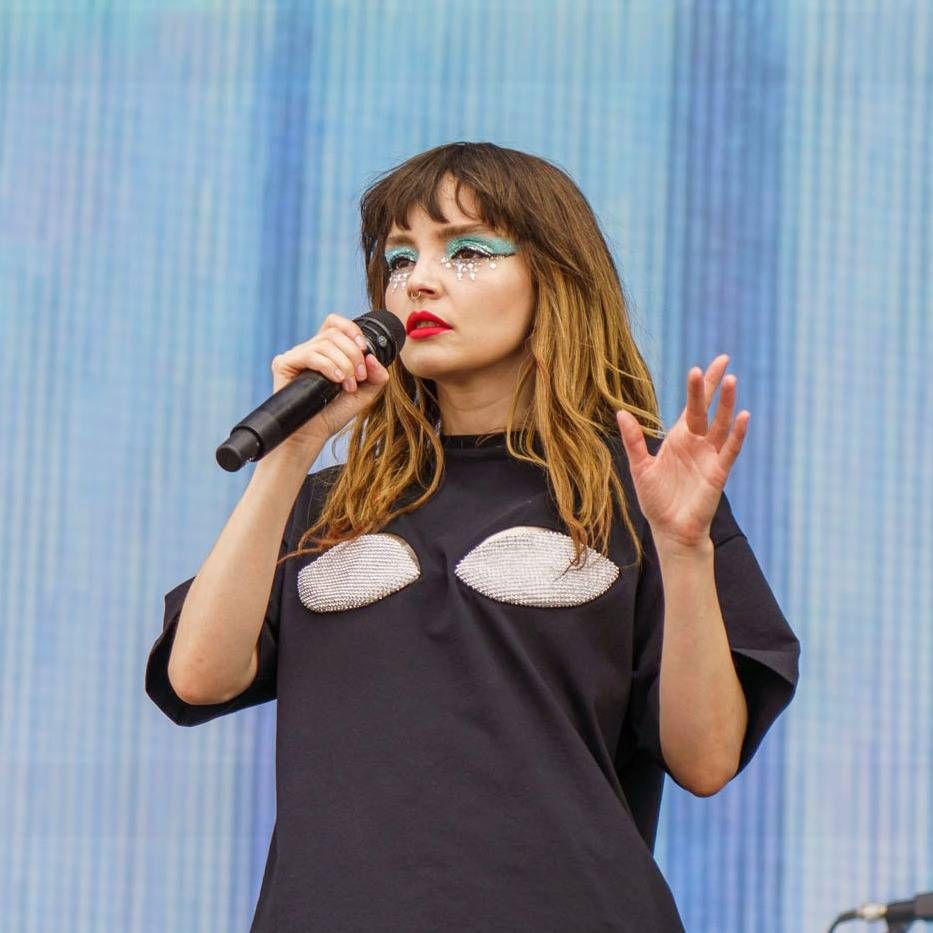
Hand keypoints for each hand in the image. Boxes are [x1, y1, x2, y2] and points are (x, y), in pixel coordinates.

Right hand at [269, 313, 390, 456]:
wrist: (313, 435)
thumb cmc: (334, 413)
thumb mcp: (364, 393)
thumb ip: (376, 376)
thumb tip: (373, 357)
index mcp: (326, 350)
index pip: (336, 323)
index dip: (352, 330)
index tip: (365, 349)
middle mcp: (309, 348)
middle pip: (334, 333)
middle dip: (354, 354)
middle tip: (359, 377)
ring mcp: (295, 355)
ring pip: (325, 343)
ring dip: (344, 364)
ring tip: (348, 386)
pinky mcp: (283, 364)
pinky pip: (310, 354)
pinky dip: (328, 366)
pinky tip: (336, 380)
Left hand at [615, 355, 749, 550]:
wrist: (670, 530)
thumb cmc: (656, 500)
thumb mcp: (640, 467)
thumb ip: (633, 440)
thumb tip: (620, 412)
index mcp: (679, 439)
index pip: (691, 407)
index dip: (698, 387)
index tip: (701, 366)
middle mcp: (698, 443)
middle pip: (708, 408)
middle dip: (714, 386)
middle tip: (724, 360)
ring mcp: (710, 456)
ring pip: (722, 425)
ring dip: (727, 404)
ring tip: (732, 381)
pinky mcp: (718, 472)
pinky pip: (730, 449)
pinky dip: (737, 434)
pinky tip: (743, 416)